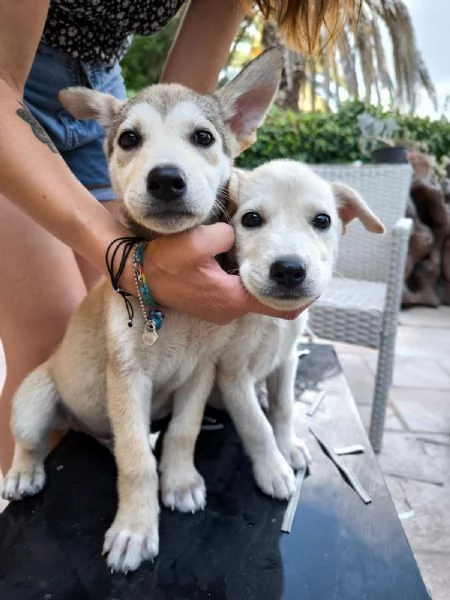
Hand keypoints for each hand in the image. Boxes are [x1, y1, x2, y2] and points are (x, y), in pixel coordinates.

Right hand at [139, 223, 308, 324]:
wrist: (136, 276)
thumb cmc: (164, 262)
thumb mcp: (198, 241)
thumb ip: (228, 235)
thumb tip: (239, 231)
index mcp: (233, 299)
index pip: (280, 307)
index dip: (301, 296)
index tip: (315, 281)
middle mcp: (230, 309)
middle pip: (267, 299)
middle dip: (281, 282)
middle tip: (294, 258)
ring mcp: (220, 308)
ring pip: (251, 293)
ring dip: (260, 278)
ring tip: (271, 254)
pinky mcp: (211, 302)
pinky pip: (236, 291)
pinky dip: (244, 277)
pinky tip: (243, 257)